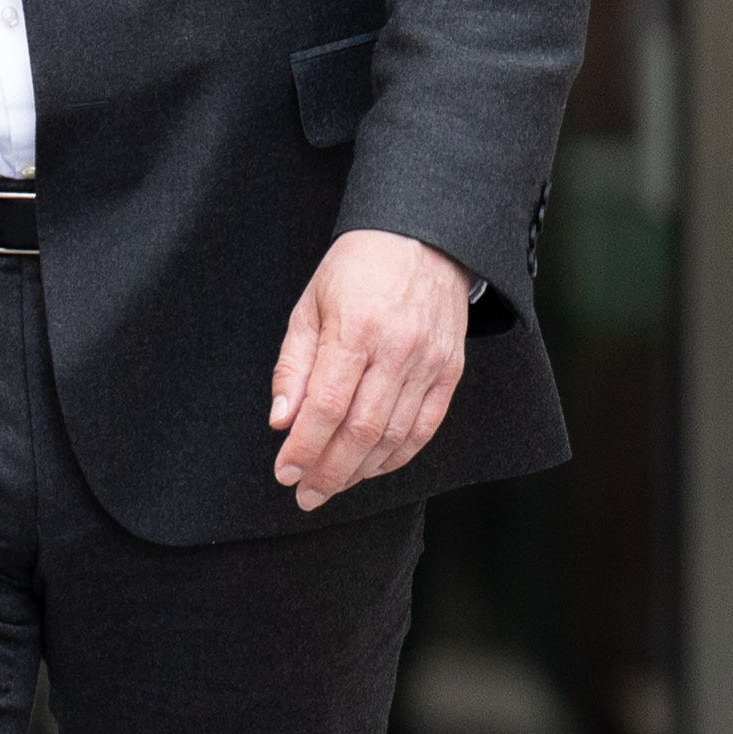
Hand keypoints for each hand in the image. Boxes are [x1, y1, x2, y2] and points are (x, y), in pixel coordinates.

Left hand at [269, 230, 470, 510]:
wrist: (421, 239)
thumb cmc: (356, 270)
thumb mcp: (310, 307)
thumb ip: (294, 367)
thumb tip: (282, 422)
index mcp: (356, 329)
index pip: (326, 406)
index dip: (304, 447)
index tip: (285, 473)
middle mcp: (398, 349)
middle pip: (361, 430)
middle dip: (329, 471)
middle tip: (306, 494)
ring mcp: (430, 362)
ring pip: (395, 436)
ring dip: (360, 470)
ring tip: (332, 484)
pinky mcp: (450, 370)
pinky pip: (425, 427)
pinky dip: (397, 456)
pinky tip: (370, 466)